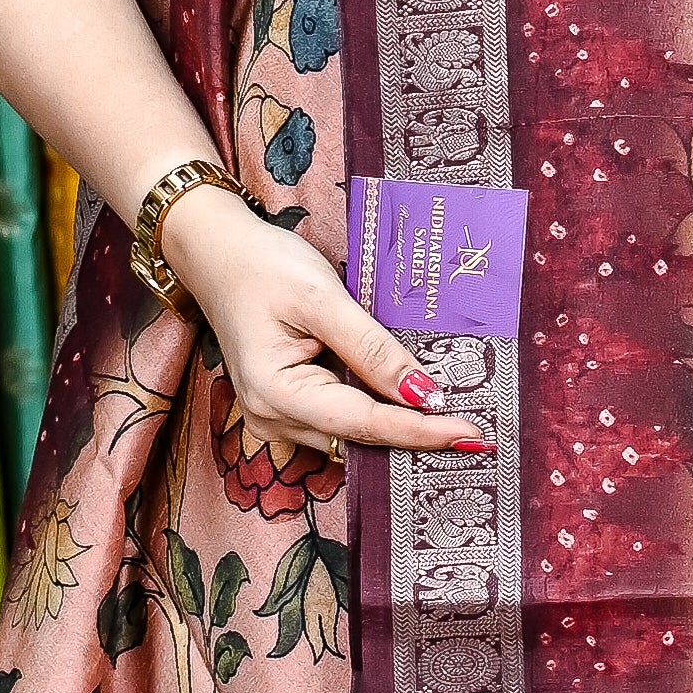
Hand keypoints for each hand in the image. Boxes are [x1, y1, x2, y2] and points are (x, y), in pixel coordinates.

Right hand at [158, 180, 490, 457]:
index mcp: (277, 393)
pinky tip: (412, 402)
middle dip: (416, 437)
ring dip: (398, 427)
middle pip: (359, 439)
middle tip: (476, 433)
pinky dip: (376, 414)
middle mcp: (272, 418)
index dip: (421, 432)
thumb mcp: (322, 298)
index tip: (471, 436)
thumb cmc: (263, 265)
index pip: (365, 423)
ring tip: (454, 418)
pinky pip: (339, 421)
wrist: (216, 253)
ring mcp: (275, 417)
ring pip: (351, 436)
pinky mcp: (286, 407)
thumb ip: (373, 349)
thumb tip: (424, 394)